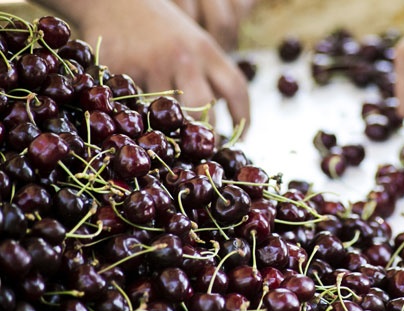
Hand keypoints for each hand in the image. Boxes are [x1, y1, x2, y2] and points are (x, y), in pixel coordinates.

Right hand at [62, 0, 249, 128]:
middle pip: (202, 110)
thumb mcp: (192, 41)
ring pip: (164, 114)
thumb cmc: (158, 27)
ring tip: (163, 139)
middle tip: (200, 152)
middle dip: (203, 136)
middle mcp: (183, 58)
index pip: (236, 88)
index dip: (244, 118)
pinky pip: (131, 107)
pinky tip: (130, 119)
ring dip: (165, 131)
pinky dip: (133, 117)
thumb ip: (207, 74)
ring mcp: (151, 64)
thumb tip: (219, 118)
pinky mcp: (121, 70)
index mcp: (206, 50)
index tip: (243, 140)